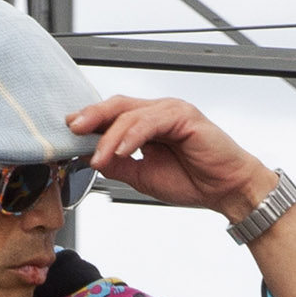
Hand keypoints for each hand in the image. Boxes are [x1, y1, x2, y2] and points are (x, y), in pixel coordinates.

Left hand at [61, 94, 271, 214]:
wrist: (227, 191)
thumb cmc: (193, 181)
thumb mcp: (143, 176)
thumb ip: (118, 165)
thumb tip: (90, 158)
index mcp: (148, 124)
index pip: (113, 115)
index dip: (90, 121)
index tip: (68, 132)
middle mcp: (158, 112)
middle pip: (117, 105)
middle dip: (92, 117)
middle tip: (72, 129)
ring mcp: (172, 111)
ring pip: (130, 114)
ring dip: (110, 137)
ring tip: (98, 158)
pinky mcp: (185, 116)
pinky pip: (151, 121)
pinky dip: (133, 135)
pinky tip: (122, 150)